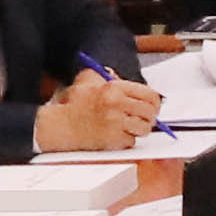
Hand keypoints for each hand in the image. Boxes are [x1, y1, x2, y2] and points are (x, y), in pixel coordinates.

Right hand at [37, 68, 161, 154]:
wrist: (61, 125)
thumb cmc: (73, 105)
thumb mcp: (87, 80)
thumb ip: (105, 74)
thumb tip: (120, 75)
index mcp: (114, 88)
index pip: (150, 95)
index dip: (154, 103)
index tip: (152, 106)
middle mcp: (117, 105)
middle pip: (151, 113)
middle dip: (150, 117)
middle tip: (144, 119)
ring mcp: (116, 123)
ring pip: (144, 129)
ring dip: (139, 129)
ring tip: (128, 127)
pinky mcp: (113, 140)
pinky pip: (132, 141)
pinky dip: (126, 140)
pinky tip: (116, 135)